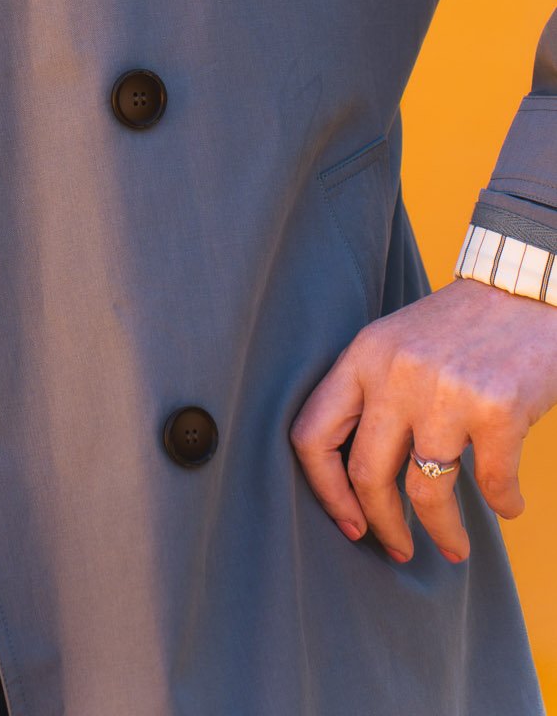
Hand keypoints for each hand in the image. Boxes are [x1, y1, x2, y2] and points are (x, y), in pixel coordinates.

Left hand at [290, 276, 556, 562]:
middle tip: (398, 550)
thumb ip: (372, 394)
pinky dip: (503, 505)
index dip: (325, 490)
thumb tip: (356, 478)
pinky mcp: (497, 408)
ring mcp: (446, 392)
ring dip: (442, 533)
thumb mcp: (396, 343)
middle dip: (381, 526)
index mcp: (363, 356)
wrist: (524, 287)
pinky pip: (492, 484)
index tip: (347, 522)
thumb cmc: (460, 325)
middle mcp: (396, 373)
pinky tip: (508, 506)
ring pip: (426, 491)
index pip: (313, 434)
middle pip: (366, 474)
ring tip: (454, 548)